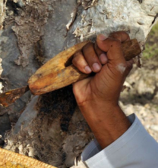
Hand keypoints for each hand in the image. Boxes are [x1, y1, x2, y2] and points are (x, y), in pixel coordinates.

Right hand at [72, 32, 133, 147]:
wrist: (94, 101)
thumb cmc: (109, 86)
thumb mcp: (119, 65)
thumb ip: (114, 46)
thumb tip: (100, 37)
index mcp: (119, 55)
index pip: (119, 36)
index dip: (114, 40)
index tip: (112, 52)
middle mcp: (105, 55)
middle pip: (100, 40)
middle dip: (99, 53)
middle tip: (102, 66)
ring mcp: (92, 59)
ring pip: (86, 47)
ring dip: (89, 60)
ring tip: (93, 71)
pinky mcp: (80, 64)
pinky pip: (77, 55)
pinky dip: (80, 63)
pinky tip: (85, 73)